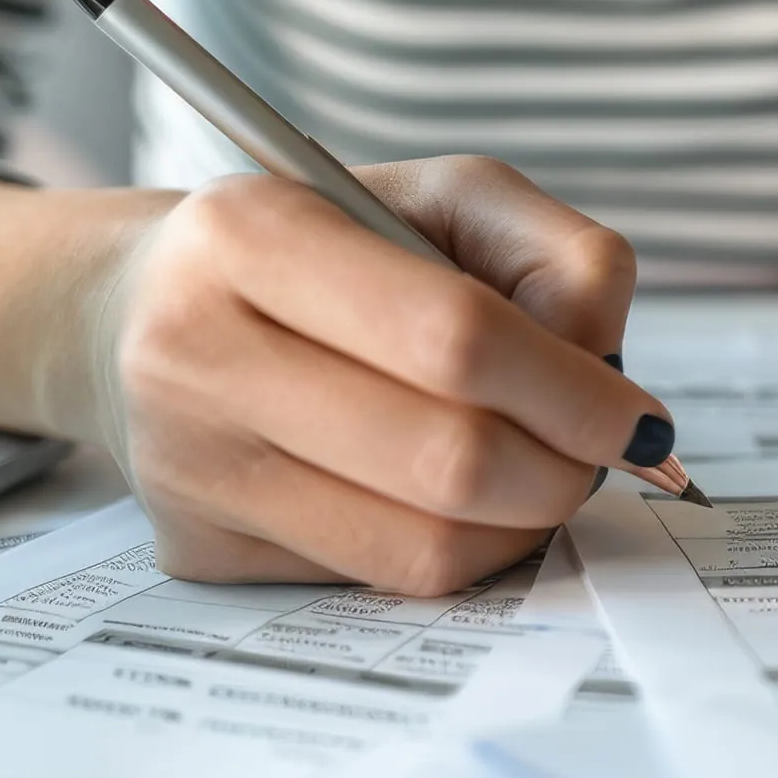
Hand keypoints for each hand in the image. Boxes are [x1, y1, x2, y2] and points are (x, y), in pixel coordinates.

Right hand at [97, 156, 661, 594]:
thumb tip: (606, 363)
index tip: (637, 418)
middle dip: (562, 470)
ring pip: (420, 544)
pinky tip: (466, 504)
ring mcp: (186, 464)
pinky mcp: (195, 549)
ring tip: (541, 474)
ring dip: (523, 523)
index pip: (453, 337)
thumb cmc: (326, 245)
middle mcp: (193, 350)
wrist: (139, 312)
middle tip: (600, 457)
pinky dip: (461, 551)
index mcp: (249, 233)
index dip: (572, 390)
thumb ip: (553, 253)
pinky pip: (378, 580)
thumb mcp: (442, 198)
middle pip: (446, 456)